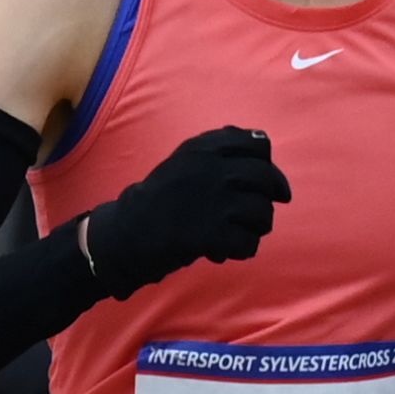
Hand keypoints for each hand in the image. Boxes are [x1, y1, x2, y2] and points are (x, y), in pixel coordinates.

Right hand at [73, 124, 292, 298]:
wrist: (125, 234)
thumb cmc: (157, 201)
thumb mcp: (184, 162)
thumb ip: (218, 151)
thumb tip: (261, 141)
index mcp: (204, 148)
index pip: (258, 144)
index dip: (267, 163)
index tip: (264, 181)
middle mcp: (213, 169)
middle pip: (267, 178)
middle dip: (269, 198)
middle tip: (259, 216)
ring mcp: (215, 200)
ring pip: (262, 212)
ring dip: (255, 228)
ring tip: (235, 236)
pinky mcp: (213, 232)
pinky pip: (249, 243)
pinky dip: (241, 251)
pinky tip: (222, 252)